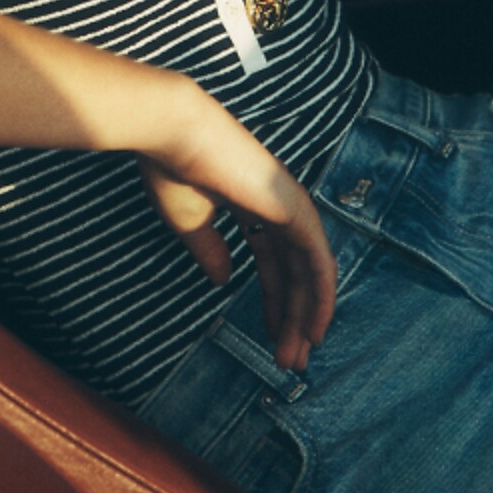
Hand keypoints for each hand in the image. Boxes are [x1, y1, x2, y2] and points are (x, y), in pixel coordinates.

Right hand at [139, 91, 336, 372]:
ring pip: (308, 271)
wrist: (172, 133)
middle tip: (289, 359)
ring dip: (306, 316)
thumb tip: (223, 281)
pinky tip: (316, 327)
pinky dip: (321, 296)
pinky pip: (317, 260)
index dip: (273, 301)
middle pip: (294, 271)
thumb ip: (210, 250)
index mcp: (249, 203)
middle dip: (293, 317)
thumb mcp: (189, 221)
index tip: (271, 337)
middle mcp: (274, 204)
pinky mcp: (293, 207)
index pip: (272, 261)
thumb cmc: (171, 166)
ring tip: (298, 356)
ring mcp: (287, 204)